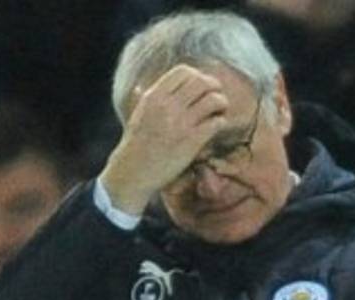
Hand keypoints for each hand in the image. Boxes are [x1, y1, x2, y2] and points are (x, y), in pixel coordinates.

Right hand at [99, 64, 229, 214]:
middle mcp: (168, 106)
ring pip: (213, 100)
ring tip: (219, 111)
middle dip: (214, 86)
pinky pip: (216, 122)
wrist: (133, 173)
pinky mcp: (191, 141)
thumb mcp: (138, 115)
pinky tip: (216, 127)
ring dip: (221, 103)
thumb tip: (146, 86)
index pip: (183, 71)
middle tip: (216, 97)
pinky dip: (220, 122)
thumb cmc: (135, 145)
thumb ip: (146, 98)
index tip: (200, 87)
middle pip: (202, 82)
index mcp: (154, 96)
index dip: (197, 76)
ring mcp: (180, 123)